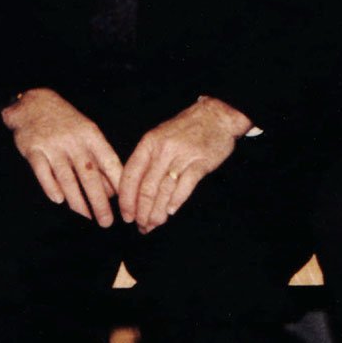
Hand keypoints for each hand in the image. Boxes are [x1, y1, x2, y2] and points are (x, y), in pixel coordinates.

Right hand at [1, 88, 122, 226]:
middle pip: (89, 175)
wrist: (33, 102)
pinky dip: (50, 186)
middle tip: (106, 221)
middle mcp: (73, 141)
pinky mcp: (33, 150)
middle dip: (99, 201)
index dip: (118, 184)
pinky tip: (58, 200)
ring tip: (86, 217)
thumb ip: (99, 158)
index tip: (126, 203)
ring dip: (77, 201)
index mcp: (91, 135)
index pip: (109, 161)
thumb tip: (112, 189)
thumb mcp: (87, 132)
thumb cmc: (65, 122)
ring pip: (67, 178)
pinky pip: (42, 172)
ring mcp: (52, 145)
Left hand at [117, 97, 248, 230]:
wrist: (216, 116)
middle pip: (146, 187)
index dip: (126, 198)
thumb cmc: (186, 129)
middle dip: (141, 211)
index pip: (131, 175)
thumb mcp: (159, 137)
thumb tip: (134, 190)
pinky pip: (185, 186)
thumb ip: (147, 160)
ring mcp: (182, 156)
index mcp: (148, 143)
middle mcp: (163, 150)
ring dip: (157, 211)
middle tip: (141, 226)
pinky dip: (177, 201)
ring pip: (164, 190)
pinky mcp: (201, 163)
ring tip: (153, 224)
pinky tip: (171, 212)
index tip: (125, 215)